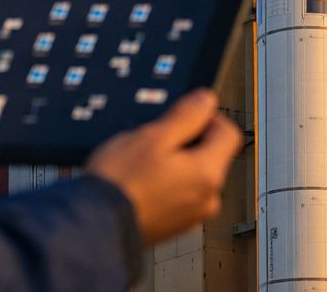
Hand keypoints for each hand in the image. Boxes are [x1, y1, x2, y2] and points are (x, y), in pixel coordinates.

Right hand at [86, 89, 242, 246]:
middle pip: (212, 155)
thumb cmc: (121, 183)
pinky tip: (142, 182)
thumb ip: (186, 116)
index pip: (229, 133)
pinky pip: (181, 195)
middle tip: (155, 139)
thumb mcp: (153, 136)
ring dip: (176, 163)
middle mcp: (208, 199)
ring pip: (194, 175)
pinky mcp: (175, 226)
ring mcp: (192, 216)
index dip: (208, 117)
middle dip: (188, 142)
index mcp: (208, 174)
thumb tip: (206, 101)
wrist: (97, 226)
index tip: (184, 115)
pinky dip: (168, 184)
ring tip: (143, 163)